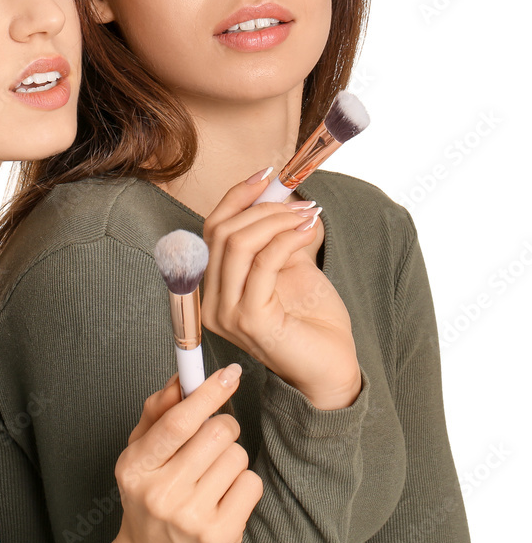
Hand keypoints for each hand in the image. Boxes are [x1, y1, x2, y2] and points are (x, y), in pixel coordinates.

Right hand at [105, 365, 262, 542]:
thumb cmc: (146, 497)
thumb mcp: (139, 452)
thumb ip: (158, 411)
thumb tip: (182, 378)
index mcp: (137, 467)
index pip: (178, 422)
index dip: (207, 393)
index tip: (227, 374)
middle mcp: (163, 494)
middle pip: (215, 433)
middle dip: (221, 425)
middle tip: (212, 437)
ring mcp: (193, 518)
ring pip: (237, 456)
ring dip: (230, 456)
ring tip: (212, 473)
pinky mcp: (222, 535)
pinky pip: (251, 483)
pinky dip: (242, 482)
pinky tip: (223, 494)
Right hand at [201, 170, 361, 409]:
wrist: (332, 367)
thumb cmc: (311, 322)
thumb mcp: (288, 266)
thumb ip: (274, 235)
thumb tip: (278, 192)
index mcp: (213, 288)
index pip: (211, 230)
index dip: (236, 198)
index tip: (266, 176)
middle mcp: (210, 302)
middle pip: (222, 233)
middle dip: (263, 208)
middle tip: (299, 202)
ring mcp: (226, 313)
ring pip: (238, 244)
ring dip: (276, 220)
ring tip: (307, 215)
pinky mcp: (250, 319)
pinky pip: (264, 263)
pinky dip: (287, 238)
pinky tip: (308, 230)